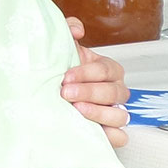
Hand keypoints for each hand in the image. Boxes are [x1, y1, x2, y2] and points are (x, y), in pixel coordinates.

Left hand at [60, 17, 128, 147]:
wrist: (46, 95)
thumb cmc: (59, 73)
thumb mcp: (62, 49)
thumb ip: (68, 30)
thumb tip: (77, 30)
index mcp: (107, 69)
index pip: (105, 69)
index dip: (86, 73)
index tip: (65, 77)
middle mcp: (115, 90)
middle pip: (113, 92)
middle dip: (89, 92)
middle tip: (66, 94)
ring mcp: (115, 112)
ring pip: (120, 115)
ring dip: (99, 113)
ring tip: (77, 111)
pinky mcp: (110, 132)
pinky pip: (120, 137)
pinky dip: (109, 136)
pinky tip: (91, 131)